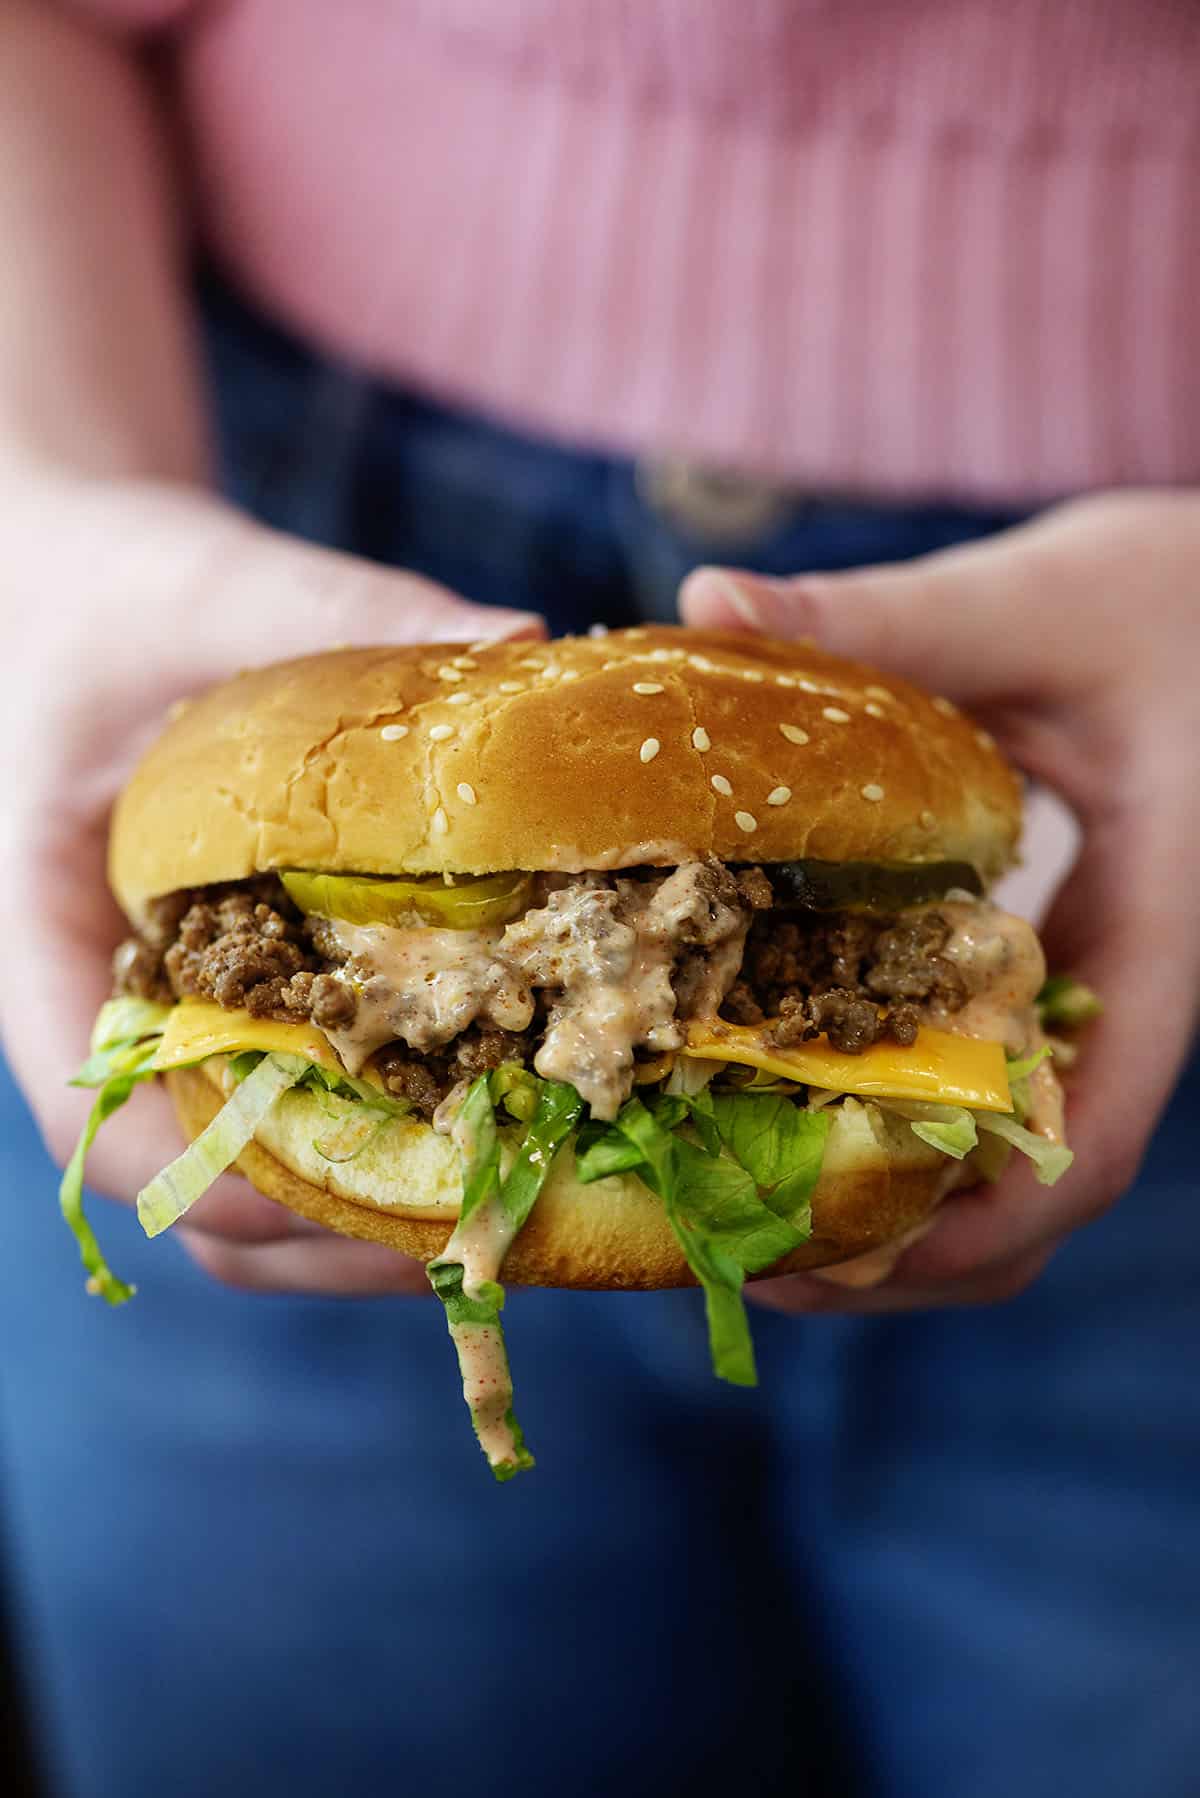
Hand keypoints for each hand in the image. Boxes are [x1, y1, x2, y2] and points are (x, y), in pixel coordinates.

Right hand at [0, 471, 541, 1296]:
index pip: (86, 1114)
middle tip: (480, 1214)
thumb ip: (332, 606)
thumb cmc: (113, 594)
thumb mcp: (200, 588)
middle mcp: (112, 1005)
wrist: (88, 592)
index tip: (334, 1192)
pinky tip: (512, 1112)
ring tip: (517, 1193)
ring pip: (255, 1180)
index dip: (205, 1178)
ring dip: (374, 1214)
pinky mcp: (248, 1005)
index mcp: (41, 932)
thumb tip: (520, 639)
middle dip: (323, 1232)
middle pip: (188, 1191)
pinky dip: (395, 1140)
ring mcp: (182, 1020)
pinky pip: (310, 1109)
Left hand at [681, 490, 1199, 1311]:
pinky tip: (778, 1089)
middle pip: (1041, 1191)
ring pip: (1008, 1153)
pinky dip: (892, 1113)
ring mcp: (1087, 988)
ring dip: (892, 1203)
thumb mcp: (1042, 602)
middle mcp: (1124, 989)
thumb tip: (709, 608)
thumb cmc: (1175, 599)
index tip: (841, 1254)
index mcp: (1158, 932)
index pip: (1095, 1134)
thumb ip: (894, 618)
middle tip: (752, 1250)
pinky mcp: (1045, 960)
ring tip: (745, 1200)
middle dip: (906, 1251)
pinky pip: (979, 1076)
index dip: (978, 1224)